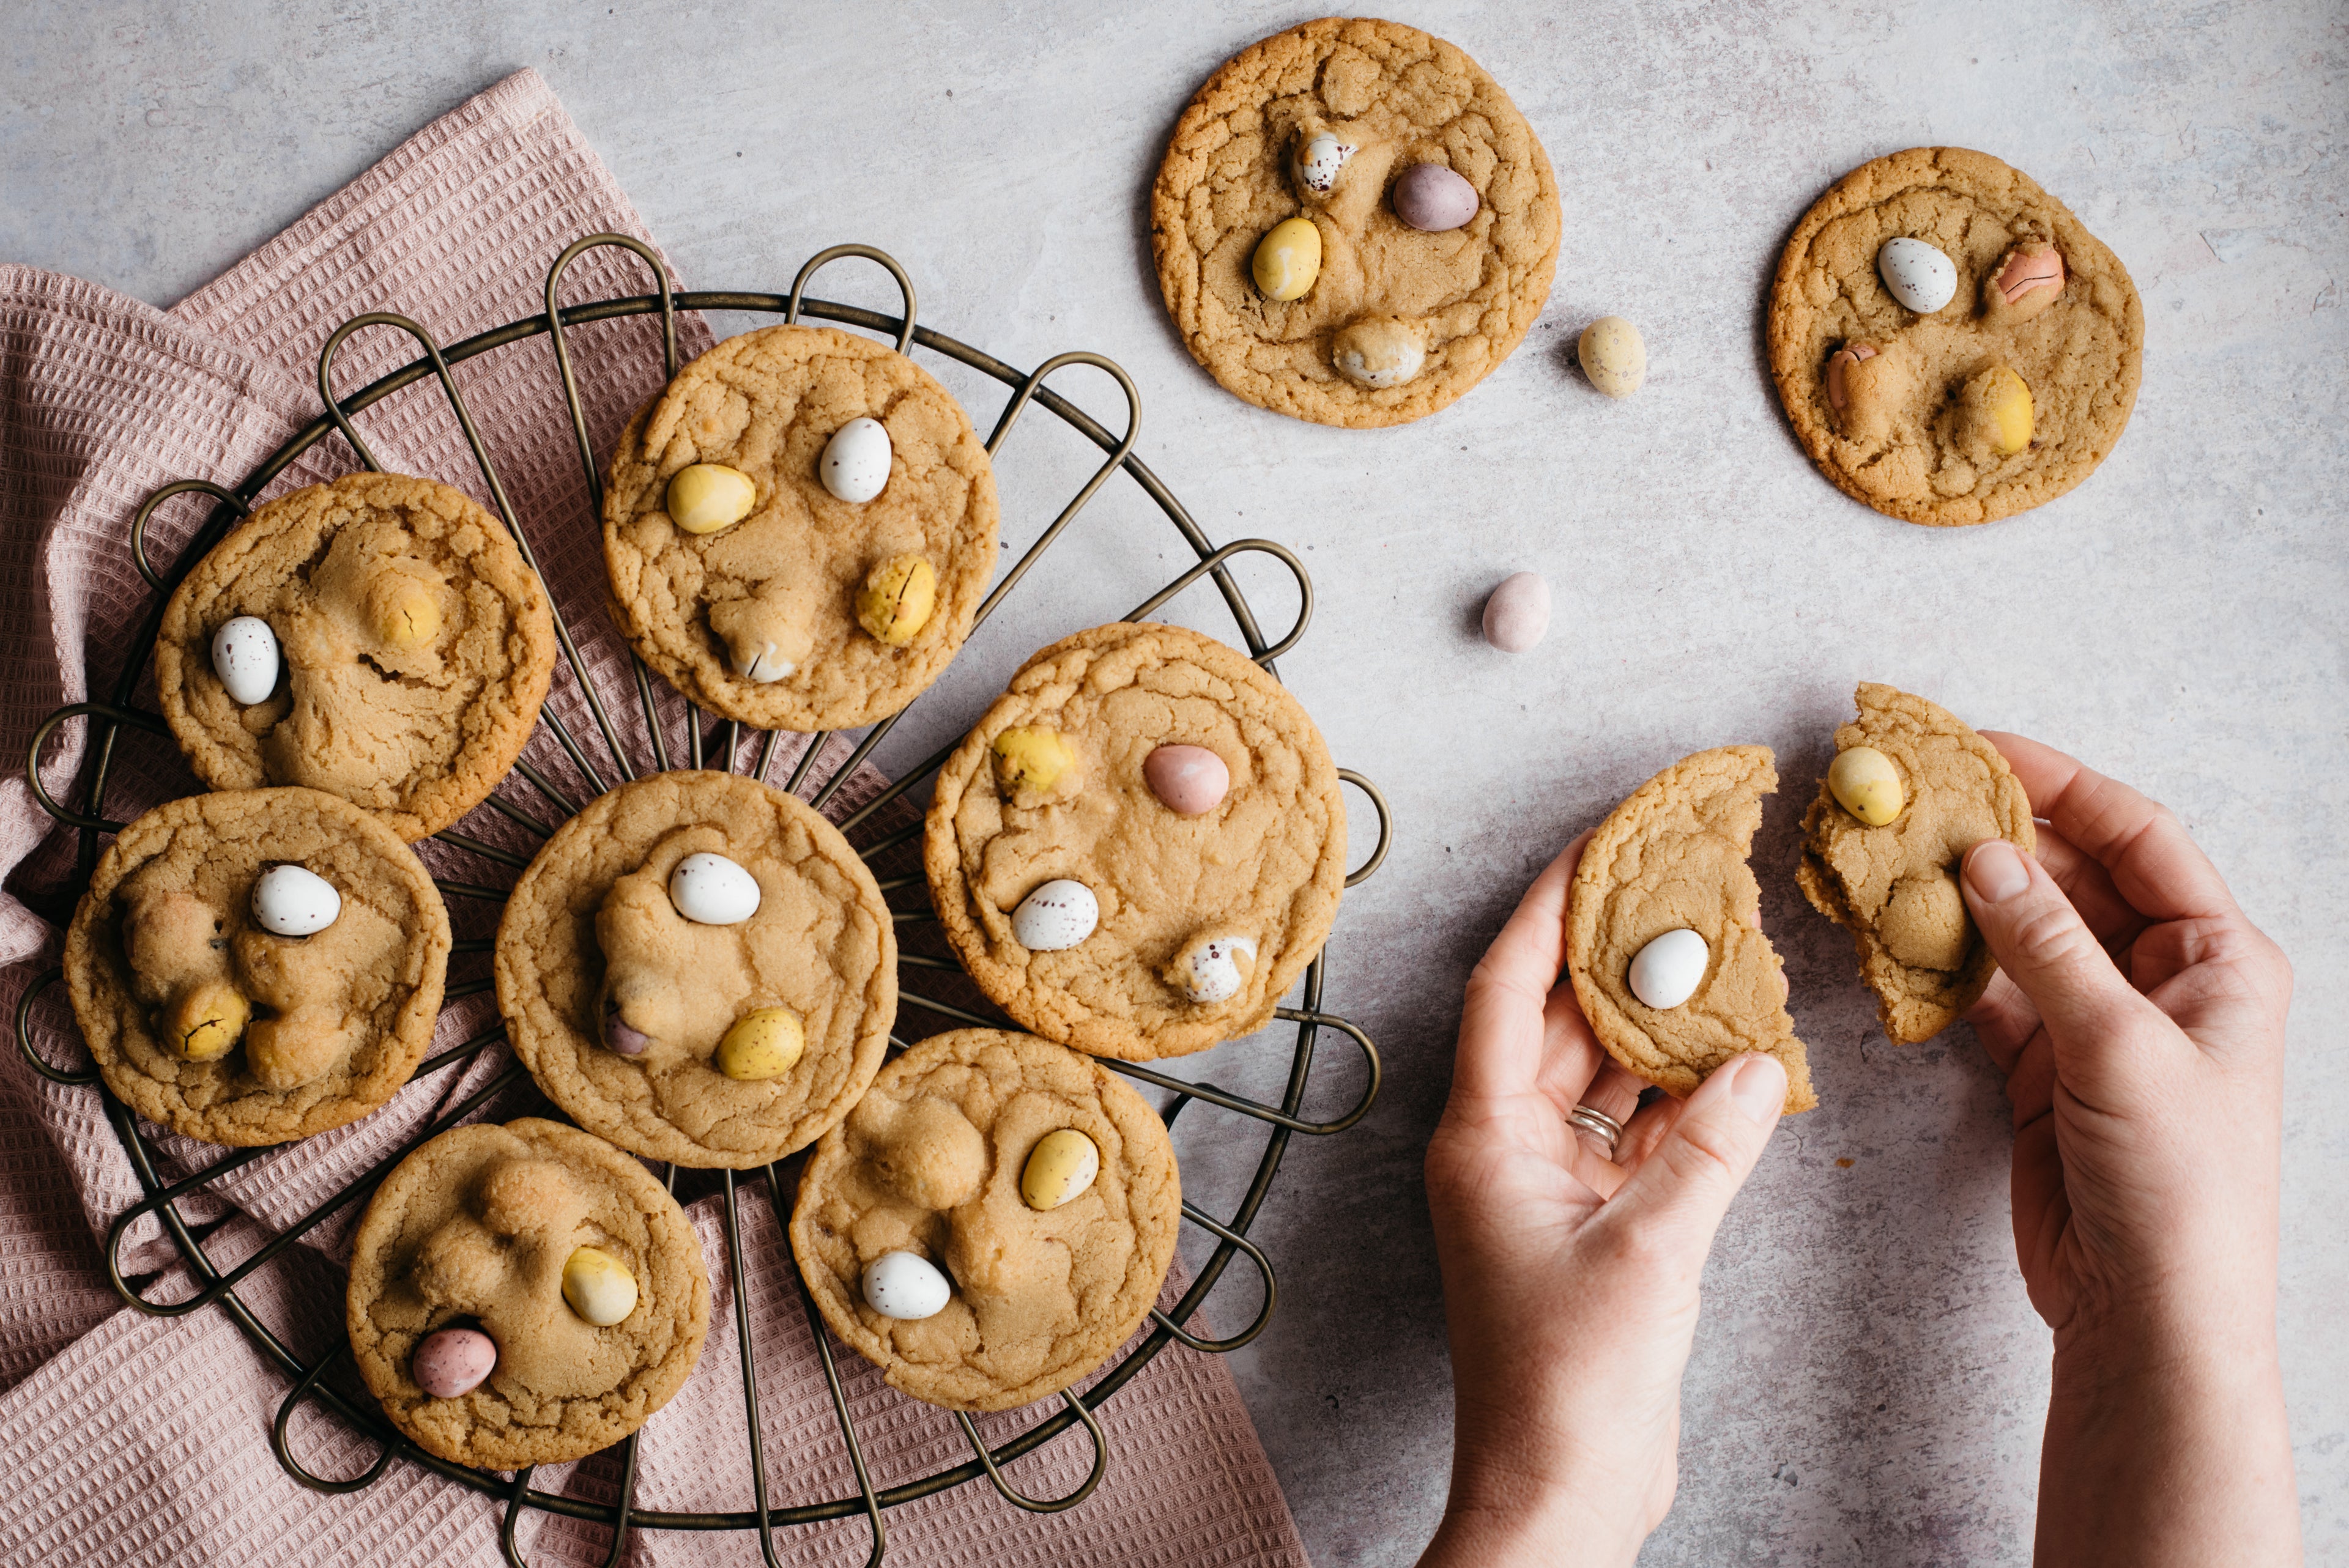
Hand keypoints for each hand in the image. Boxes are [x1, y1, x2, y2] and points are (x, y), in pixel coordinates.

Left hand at [1418, 832, 1787, 1567]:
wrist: (1563, 1493)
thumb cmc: (1570, 1384)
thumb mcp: (1651, 1250)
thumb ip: (1709, 1149)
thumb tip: (1759, 1062)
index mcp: (1483, 1138)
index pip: (1508, 988)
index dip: (1547, 909)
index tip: (1594, 845)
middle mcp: (1507, 1149)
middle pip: (1559, 1021)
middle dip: (1617, 954)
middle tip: (1678, 883)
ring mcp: (1551, 1187)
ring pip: (1606, 1075)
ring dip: (1658, 1023)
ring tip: (1721, 950)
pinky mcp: (1599, 1226)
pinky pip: (1640, 1133)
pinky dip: (1684, 1099)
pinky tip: (1740, 1057)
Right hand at [1961, 734, 2299, 1566]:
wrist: (2149, 1311)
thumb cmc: (2176, 1183)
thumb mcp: (2120, 1048)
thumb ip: (2049, 947)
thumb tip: (1986, 857)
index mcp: (2218, 958)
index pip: (2139, 835)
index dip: (2061, 783)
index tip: (1979, 748)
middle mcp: (2163, 978)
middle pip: (2074, 873)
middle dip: (1997, 833)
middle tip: (1913, 795)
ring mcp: (2100, 1020)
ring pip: (2021, 928)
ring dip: (1960, 894)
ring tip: (1889, 852)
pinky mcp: (2045, 1065)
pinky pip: (1989, 988)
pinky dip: (1944, 960)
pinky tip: (1896, 933)